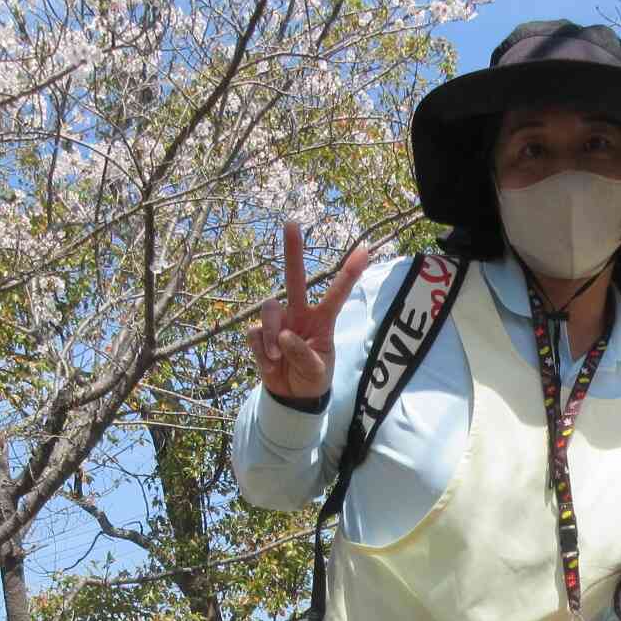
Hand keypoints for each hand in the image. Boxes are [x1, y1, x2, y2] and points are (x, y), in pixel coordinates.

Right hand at [247, 220, 367, 401]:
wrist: (292, 397)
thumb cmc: (312, 379)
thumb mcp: (316, 371)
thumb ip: (303, 354)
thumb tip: (284, 336)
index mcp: (322, 320)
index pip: (336, 294)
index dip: (349, 273)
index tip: (365, 250)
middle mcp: (299, 314)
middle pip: (294, 278)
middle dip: (293, 251)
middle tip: (292, 223)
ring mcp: (279, 322)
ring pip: (269, 308)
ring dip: (272, 334)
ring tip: (277, 357)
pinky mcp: (260, 334)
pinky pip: (255, 333)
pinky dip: (261, 350)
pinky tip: (269, 362)